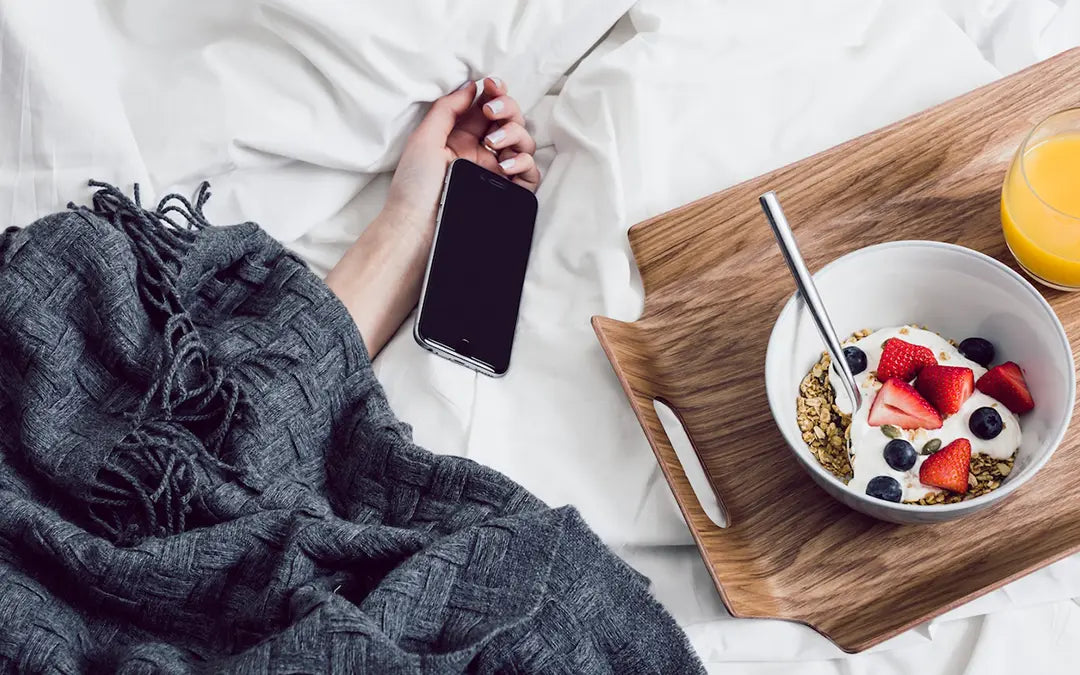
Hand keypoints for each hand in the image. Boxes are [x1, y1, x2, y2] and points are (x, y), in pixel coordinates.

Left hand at [326, 77, 539, 357]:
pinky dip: (522, 162)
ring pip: (524, 142)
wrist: (417, 226)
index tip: (491, 84)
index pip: (488, 107)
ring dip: (514, 133)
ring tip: (494, 143)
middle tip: (492, 113)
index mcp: (461, 136)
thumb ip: (448, 107)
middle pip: (511, 119)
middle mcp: (481, 151)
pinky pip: (529, 172)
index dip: (495, 92)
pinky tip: (504, 164)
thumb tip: (472, 85)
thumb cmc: (414, 184)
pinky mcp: (506, 193)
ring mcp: (496, 172)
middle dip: (507, 108)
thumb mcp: (425, 137)